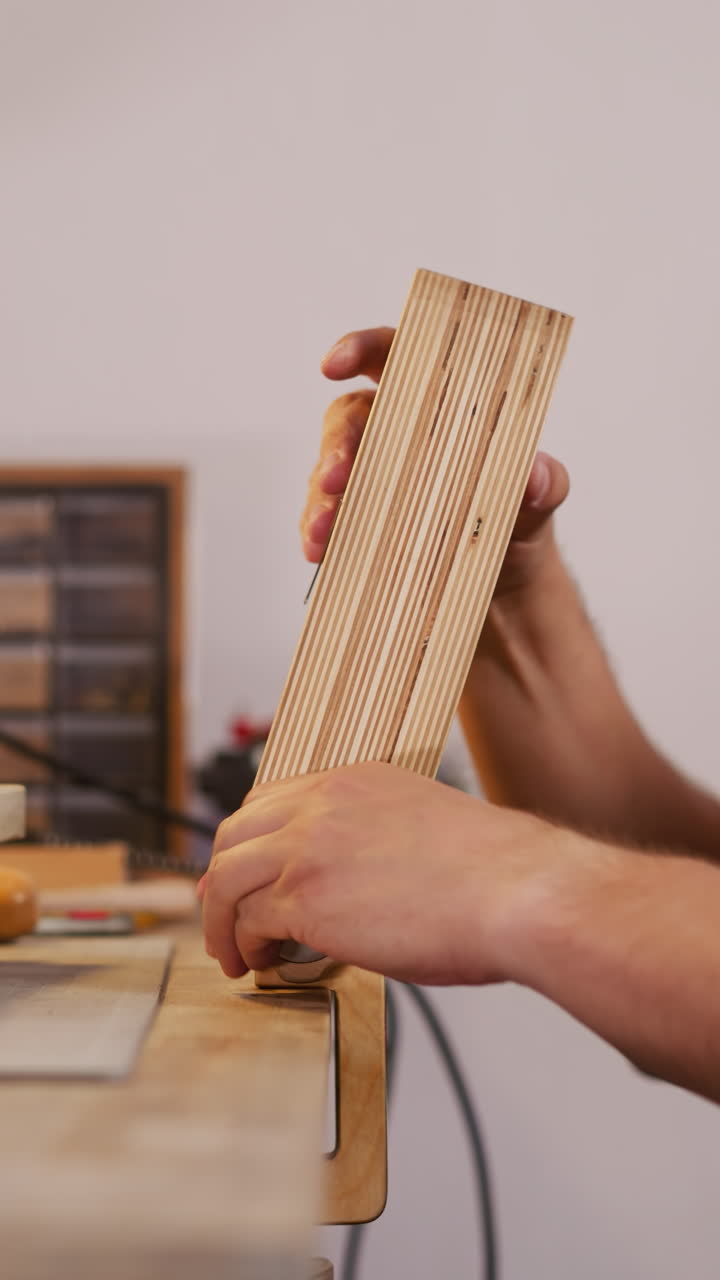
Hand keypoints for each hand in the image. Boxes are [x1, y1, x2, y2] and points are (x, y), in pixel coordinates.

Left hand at [198, 762, 564, 984]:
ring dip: (222, 921)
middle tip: (226, 917)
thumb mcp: (424, 830)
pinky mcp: (305, 897)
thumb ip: (375, 843)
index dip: (249, 845)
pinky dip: (244, 946)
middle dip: (222, 880)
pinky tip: (261, 964)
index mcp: (354, 782)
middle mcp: (323, 804)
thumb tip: (359, 887)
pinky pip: (247, 920)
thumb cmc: (494, 875)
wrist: (519, 892)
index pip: (271, 802)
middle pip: (234, 833)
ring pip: (227, 878)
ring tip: (236, 955)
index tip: (247, 876)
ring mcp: (309, 847)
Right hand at [300, 328, 569, 594]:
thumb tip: (534, 476)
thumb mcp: (541, 500)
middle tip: (337, 477)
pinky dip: (320, 535)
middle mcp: (394, 436)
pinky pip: (326, 522)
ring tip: (324, 530)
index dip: (360, 349)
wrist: (506, 584)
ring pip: (329, 474)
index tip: (335, 363)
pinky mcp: (357, 526)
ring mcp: (370, 482)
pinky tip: (320, 550)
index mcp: (436, 406)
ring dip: (321, 499)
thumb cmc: (519, 521)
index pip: (393, 358)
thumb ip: (545, 482)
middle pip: (349, 420)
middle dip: (336, 445)